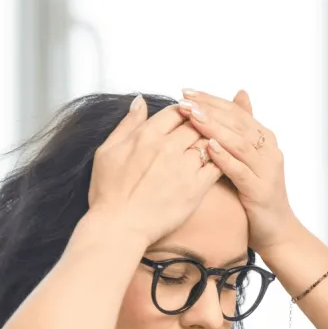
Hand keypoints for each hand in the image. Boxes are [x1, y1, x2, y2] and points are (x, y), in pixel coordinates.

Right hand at [87, 95, 221, 247]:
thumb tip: (140, 101)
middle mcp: (167, 147)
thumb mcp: (107, 151)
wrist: (118, 227)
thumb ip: (127, 124)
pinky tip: (220, 163)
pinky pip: (217, 166)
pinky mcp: (195, 189)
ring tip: (211, 147)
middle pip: (195, 124)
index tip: (185, 120)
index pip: (175, 112)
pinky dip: (220, 160)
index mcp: (146, 135)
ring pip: (208, 142)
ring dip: (211, 142)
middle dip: (199, 125)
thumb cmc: (108, 194)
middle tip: (200, 133)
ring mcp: (183, 168)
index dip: (183, 113)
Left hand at [177, 89, 302, 256]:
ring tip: (193, 116)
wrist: (277, 232)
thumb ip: (241, 131)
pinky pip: (241, 170)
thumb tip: (240, 94)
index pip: (235, 112)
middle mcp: (268, 150)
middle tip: (185, 99)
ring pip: (239, 142)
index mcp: (264, 139)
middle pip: (237, 122)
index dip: (211, 100)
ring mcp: (266, 169)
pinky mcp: (260, 190)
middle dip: (209, 109)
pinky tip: (209, 147)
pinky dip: (225, 157)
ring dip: (214, 128)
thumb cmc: (257, 196)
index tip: (186, 91)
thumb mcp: (247, 160)